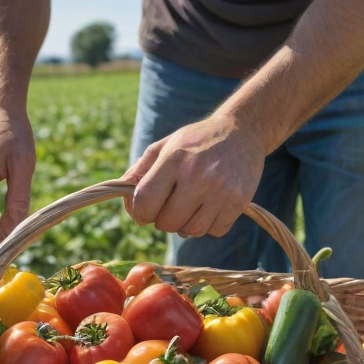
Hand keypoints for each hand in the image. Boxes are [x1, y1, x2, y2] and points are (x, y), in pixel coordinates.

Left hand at [123, 115, 266, 238]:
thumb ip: (140, 170)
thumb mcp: (165, 146)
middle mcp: (198, 176)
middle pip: (167, 223)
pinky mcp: (239, 201)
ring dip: (186, 224)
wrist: (242, 132)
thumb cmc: (196, 141)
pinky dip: (208, 225)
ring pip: (190, 231)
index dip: (140, 212)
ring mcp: (221, 190)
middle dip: (163, 219)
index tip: (146, 208)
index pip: (145, 204)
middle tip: (171, 204)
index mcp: (174, 159)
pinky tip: (210, 206)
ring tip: (191, 205)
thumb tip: (121, 193)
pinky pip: (213, 231)